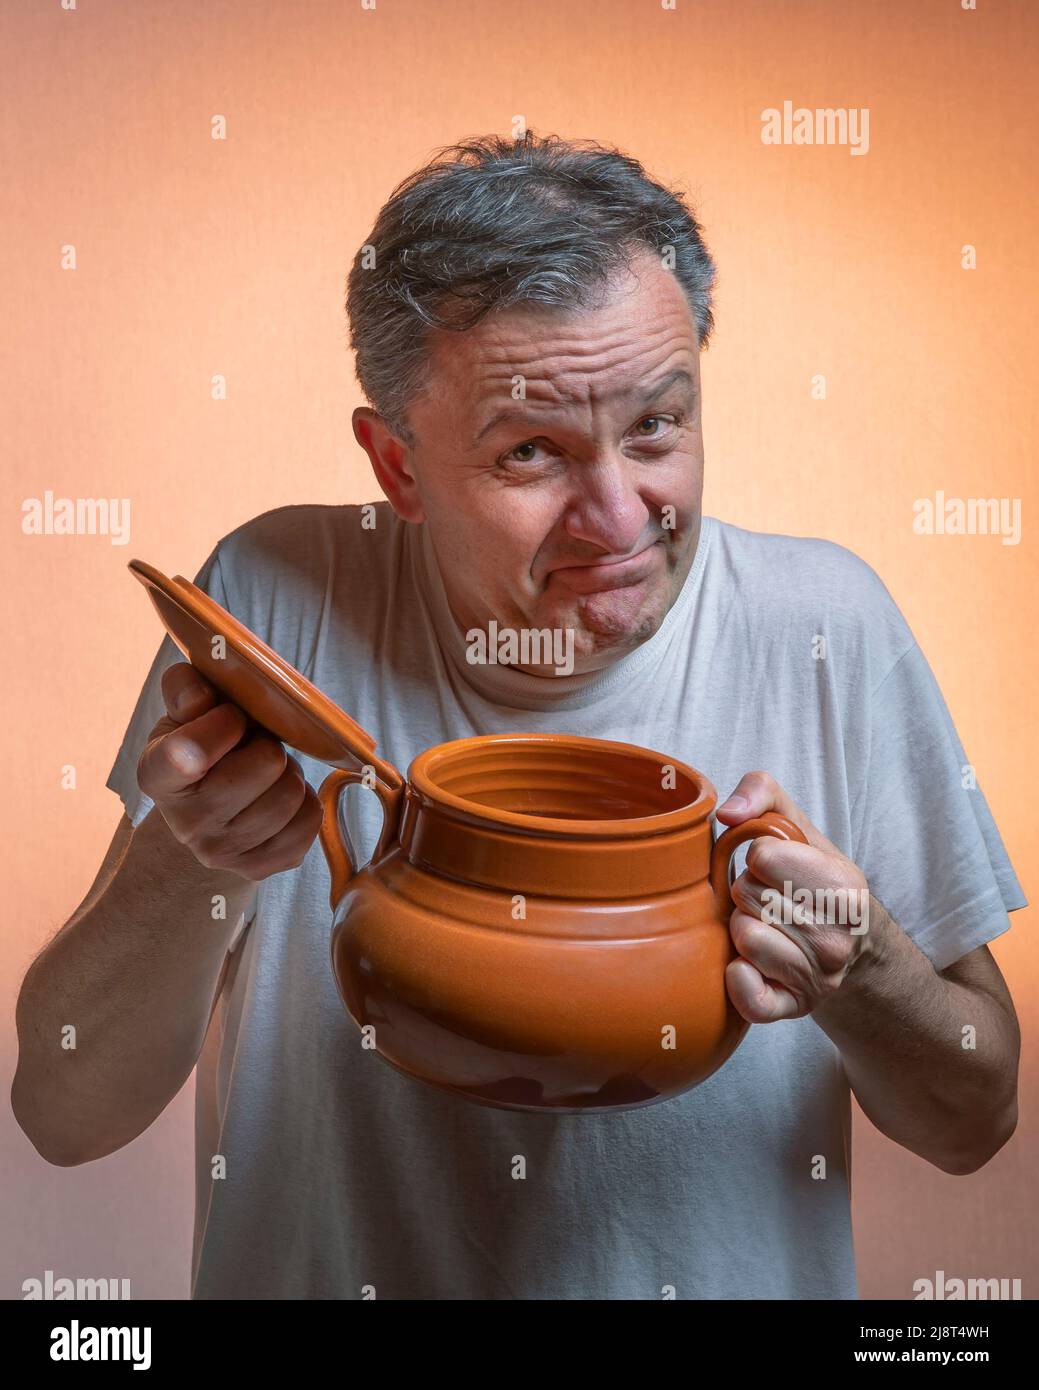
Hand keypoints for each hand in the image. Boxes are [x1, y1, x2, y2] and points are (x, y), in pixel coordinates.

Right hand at [137, 662, 321, 881]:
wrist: (201, 819)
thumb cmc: (198, 752)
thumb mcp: (181, 715)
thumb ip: (186, 689)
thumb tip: (202, 696)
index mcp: (157, 775)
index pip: (186, 754)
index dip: (223, 724)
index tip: (229, 717)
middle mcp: (185, 823)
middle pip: (266, 764)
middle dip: (268, 745)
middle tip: (252, 747)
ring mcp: (222, 852)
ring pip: (291, 792)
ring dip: (287, 773)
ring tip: (265, 774)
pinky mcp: (258, 868)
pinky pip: (309, 820)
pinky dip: (305, 800)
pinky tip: (278, 797)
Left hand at [715, 772, 871, 1022]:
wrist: (850, 945)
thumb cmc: (814, 876)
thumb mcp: (797, 824)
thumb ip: (761, 792)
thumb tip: (728, 813)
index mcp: (845, 887)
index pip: (764, 855)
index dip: (759, 855)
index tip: (774, 865)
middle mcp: (838, 938)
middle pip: (748, 895)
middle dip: (748, 889)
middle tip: (769, 897)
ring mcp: (818, 979)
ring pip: (744, 937)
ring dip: (742, 926)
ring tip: (765, 924)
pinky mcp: (793, 1009)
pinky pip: (749, 997)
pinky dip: (739, 978)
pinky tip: (745, 964)